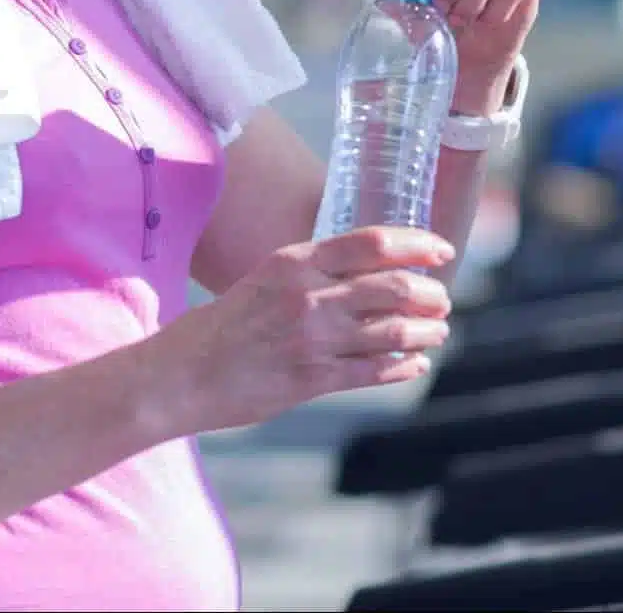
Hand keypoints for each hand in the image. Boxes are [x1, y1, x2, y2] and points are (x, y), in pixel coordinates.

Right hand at [148, 227, 454, 435]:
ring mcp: (311, 339)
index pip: (372, 242)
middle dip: (430, 293)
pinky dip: (404, 366)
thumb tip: (368, 273)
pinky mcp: (311, 380)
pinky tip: (414, 364)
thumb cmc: (223, 326)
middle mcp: (307, 294)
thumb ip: (311, 274)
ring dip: (425, 331)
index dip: (417, 244)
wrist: (180, 375)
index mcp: (294, 260)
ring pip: (393, 331)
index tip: (442, 250)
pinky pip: (374, 371)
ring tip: (437, 333)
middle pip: (394, 286)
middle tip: (442, 300)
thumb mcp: (265, 280)